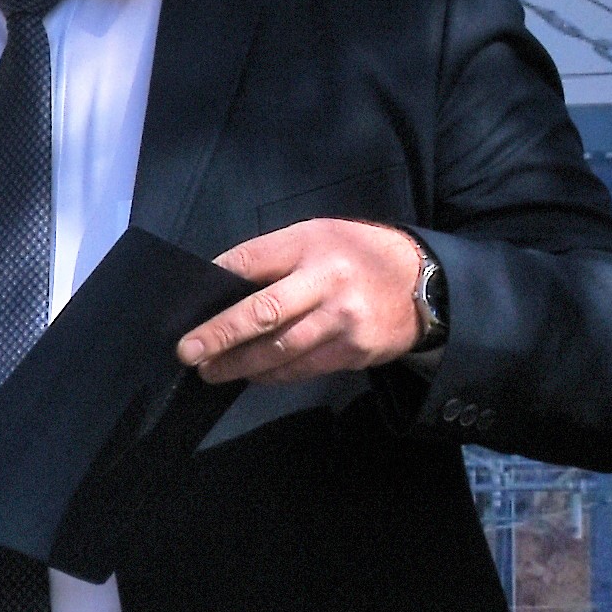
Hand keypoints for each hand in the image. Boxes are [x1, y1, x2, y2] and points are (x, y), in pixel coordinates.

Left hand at [180, 219, 429, 385]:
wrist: (423, 283)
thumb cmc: (357, 256)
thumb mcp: (319, 236)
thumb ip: (276, 258)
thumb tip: (224, 289)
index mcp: (312, 242)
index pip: (252, 260)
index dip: (218, 281)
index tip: (189, 305)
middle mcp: (327, 280)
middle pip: (263, 312)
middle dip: (220, 335)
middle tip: (188, 352)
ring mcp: (342, 319)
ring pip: (281, 350)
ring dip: (240, 365)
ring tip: (211, 371)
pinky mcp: (354, 350)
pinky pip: (303, 368)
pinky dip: (273, 374)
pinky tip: (252, 375)